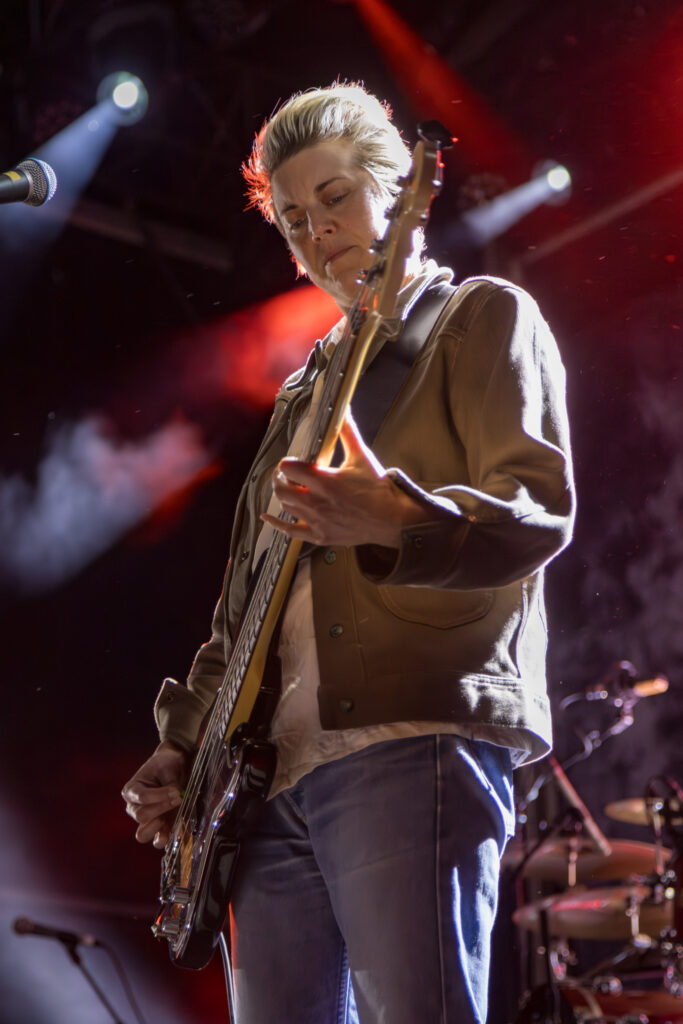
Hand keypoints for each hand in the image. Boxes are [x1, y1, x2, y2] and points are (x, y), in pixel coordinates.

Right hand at [122, 741, 189, 848]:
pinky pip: (156, 841)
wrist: (174, 766)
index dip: (159, 796)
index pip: (141, 797)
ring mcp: (145, 820)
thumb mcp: (168, 768)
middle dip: (161, 808)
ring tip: (171, 816)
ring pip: (143, 834)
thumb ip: (171, 784)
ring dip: (158, 827)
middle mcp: (134, 807)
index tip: (176, 790)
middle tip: (178, 797)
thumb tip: (177, 798)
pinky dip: (165, 838)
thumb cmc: (167, 765)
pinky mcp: (159, 828)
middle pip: (141, 816)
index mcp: (132, 790)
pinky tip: (176, 832)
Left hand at [261, 409, 428, 547]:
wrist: (392, 519)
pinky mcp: (320, 535)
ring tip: (289, 488)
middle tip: (286, 474)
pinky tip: (268, 518)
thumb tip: (342, 409)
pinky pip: (291, 532)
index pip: (288, 468)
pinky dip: (277, 524)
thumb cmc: (378, 489)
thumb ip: (347, 432)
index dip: (287, 463)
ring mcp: (317, 521)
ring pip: (285, 507)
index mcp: (324, 481)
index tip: (293, 461)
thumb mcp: (361, 456)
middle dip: (280, 479)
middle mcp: (316, 502)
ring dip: (284, 495)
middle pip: (281, 489)